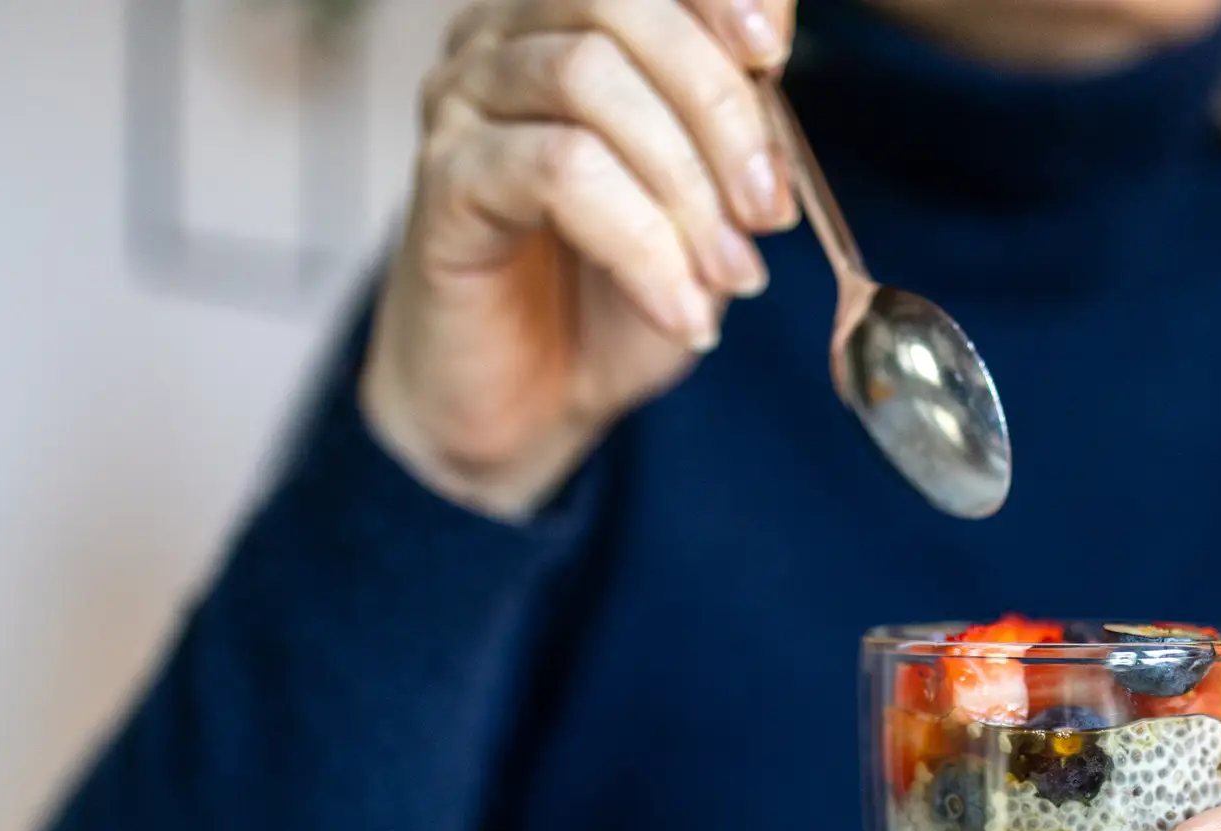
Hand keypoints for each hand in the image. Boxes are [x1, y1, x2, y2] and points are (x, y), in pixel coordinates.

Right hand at [360, 0, 800, 518]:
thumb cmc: (611, 294)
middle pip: (619, 5)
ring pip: (588, 80)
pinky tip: (680, 309)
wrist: (528, 401)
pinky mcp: (444, 179)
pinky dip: (642, 246)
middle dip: (718, 105)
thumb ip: (733, 131)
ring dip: (685, 186)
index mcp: (569, 21)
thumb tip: (774, 67)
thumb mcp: (702, 206)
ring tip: (732, 274)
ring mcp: (464, 102)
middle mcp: (503, 36)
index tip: (776, 59)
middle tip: (767, 209)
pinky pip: (558, 175)